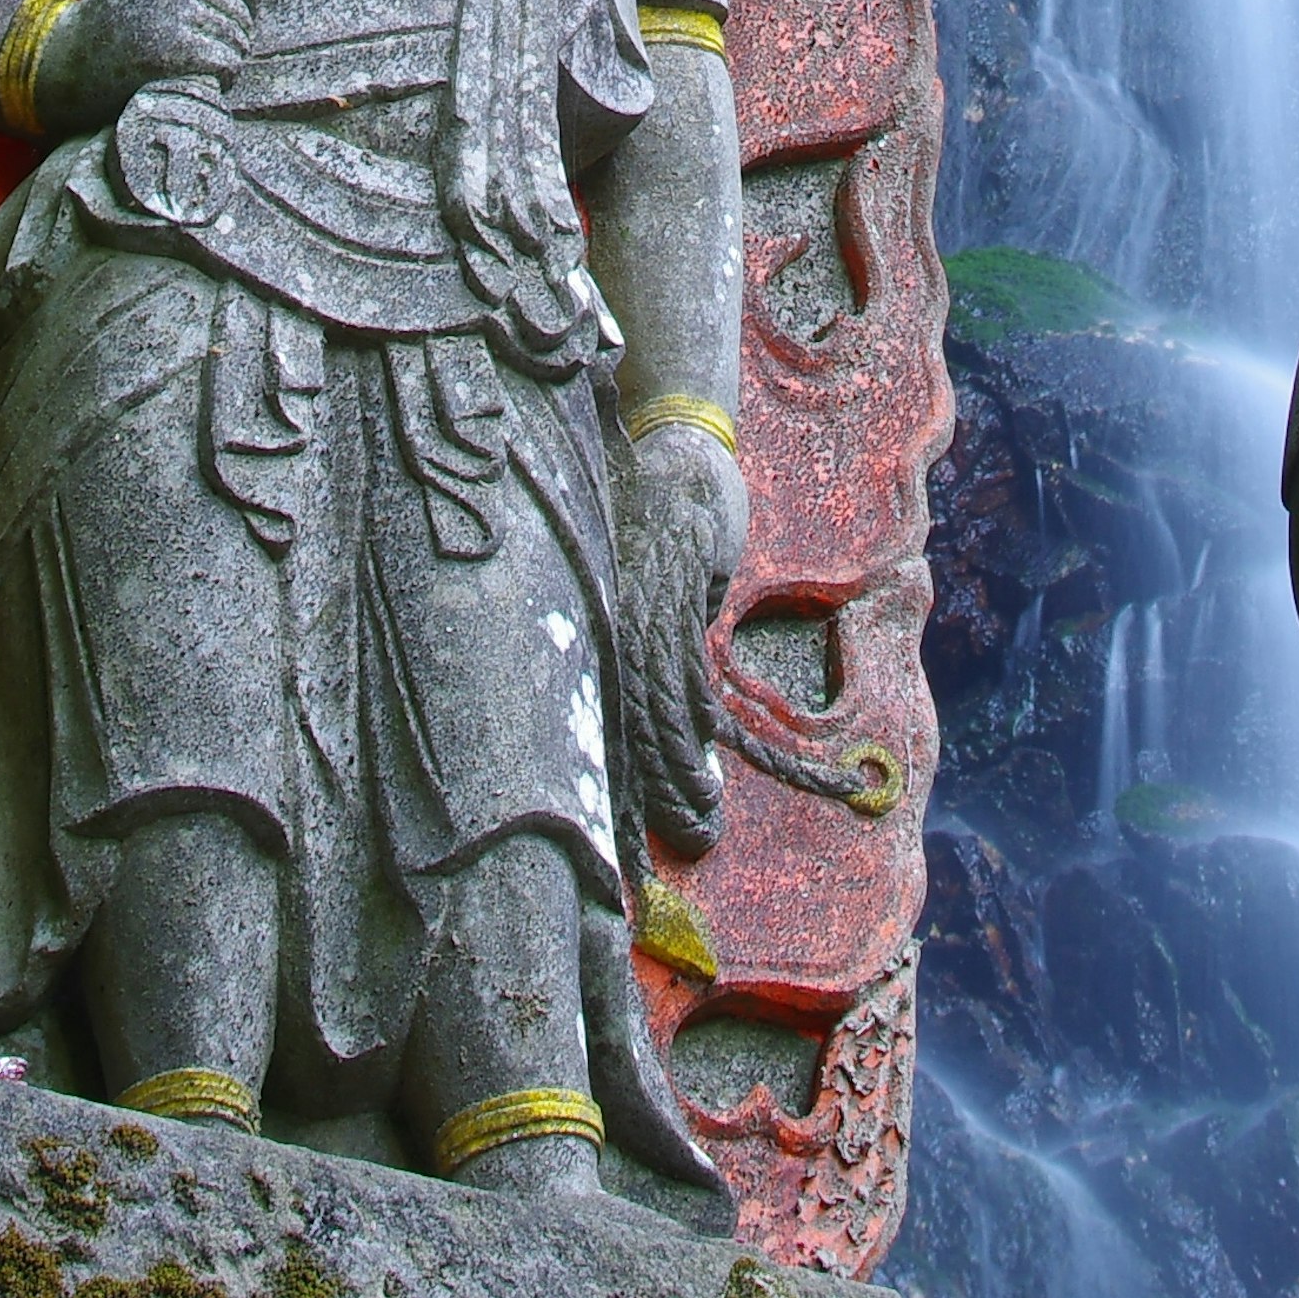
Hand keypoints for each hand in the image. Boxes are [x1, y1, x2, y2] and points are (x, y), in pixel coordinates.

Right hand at [29, 0, 252, 135]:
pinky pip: (224, 63)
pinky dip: (225, 78)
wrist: (62, 57)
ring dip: (231, 62)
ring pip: (236, 41)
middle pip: (241, 15)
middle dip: (237, 39)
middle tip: (219, 57)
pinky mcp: (172, 52)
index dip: (249, 3)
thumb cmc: (107, 23)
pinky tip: (211, 85)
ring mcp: (175, 17)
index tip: (240, 22)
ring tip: (212, 72)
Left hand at [615, 415, 746, 858]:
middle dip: (643, 797)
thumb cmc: (652, 516)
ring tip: (698, 829)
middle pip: (618, 726)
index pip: (597, 720)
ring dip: (675, 775)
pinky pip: (679, 665)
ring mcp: (636, 602)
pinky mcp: (674, 583)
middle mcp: (604, 618)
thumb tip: (686, 726)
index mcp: (591, 625)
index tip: (621, 846)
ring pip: (649, 707)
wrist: (677, 442)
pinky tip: (706, 762)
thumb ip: (652, 650)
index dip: (610, 786)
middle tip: (671, 854)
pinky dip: (692, 719)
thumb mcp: (643, 588)